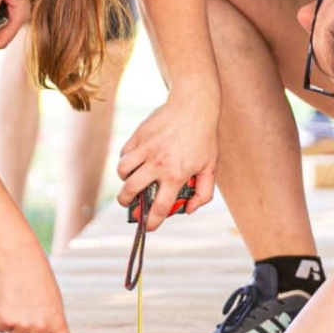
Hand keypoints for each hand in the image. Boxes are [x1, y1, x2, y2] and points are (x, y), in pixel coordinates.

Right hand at [0, 251, 78, 332]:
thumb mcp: (52, 302)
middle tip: (29, 317)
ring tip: (19, 302)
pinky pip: (1, 329)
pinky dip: (2, 318)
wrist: (19, 258)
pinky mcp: (4, 320)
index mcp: (59, 321)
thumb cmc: (38, 279)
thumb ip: (50, 324)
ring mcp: (23, 324)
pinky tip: (8, 300)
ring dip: (15, 325)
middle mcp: (42, 327)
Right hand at [115, 95, 217, 229]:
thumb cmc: (204, 138)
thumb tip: (189, 210)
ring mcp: (146, 149)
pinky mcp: (138, 136)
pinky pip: (123, 154)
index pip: (159, 207)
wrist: (194, 106)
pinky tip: (133, 162)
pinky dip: (125, 161)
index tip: (148, 227)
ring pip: (123, 172)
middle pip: (131, 192)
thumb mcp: (211, 167)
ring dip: (124, 180)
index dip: (151, 222)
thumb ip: (203, 193)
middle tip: (129, 204)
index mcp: (176, 175)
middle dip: (126, 203)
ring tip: (131, 180)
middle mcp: (158, 164)